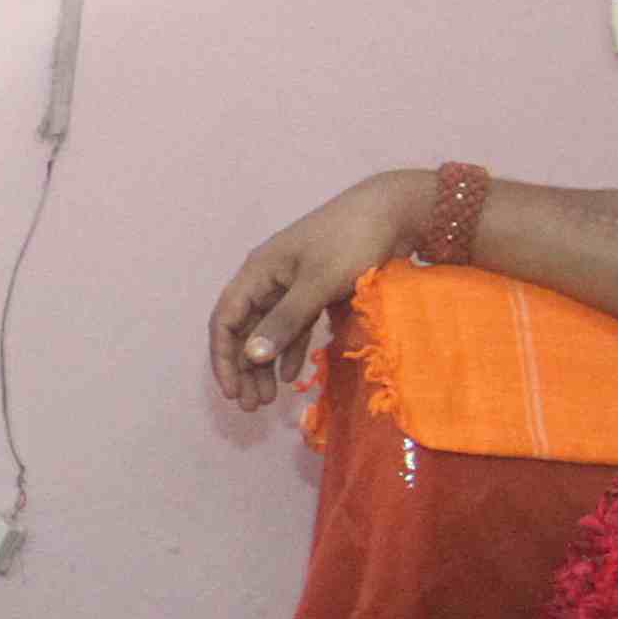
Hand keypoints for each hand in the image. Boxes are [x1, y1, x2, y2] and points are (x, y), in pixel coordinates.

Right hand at [206, 170, 429, 411]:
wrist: (394, 212)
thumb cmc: (351, 242)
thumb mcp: (317, 284)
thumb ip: (284, 321)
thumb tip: (251, 356)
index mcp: (259, 271)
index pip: (225, 320)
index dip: (223, 358)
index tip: (233, 392)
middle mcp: (269, 278)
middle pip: (244, 329)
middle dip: (243, 368)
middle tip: (251, 405)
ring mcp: (292, 284)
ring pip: (268, 331)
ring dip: (265, 365)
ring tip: (268, 398)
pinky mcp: (315, 289)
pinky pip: (293, 325)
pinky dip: (290, 350)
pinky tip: (292, 375)